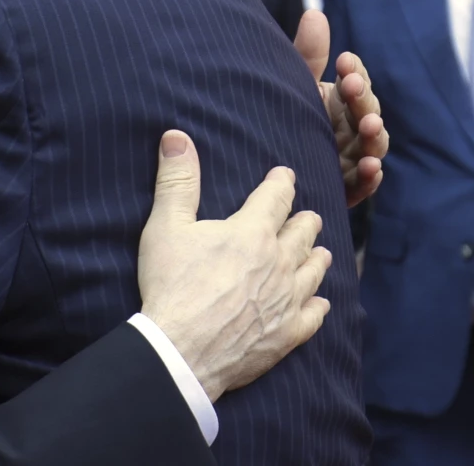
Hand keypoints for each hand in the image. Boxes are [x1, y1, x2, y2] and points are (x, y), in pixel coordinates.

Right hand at [139, 130, 331, 401]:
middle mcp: (278, 263)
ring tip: (320, 251)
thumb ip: (176, 180)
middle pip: (301, 234)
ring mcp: (287, 301)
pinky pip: (314, 315)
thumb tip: (176, 135)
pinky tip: (320, 302)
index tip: (286, 175)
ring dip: (316, 257)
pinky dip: (318, 304)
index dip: (281, 183)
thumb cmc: (171, 285)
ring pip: (313, 271)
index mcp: (251, 232)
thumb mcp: (165, 226)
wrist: (182, 350)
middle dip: (304, 220)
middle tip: (308, 215)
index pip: (275, 198)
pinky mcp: (288, 334)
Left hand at [293, 10, 386, 205]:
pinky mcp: (341, 189)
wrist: (251, 159)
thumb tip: (314, 13)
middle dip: (362, 100)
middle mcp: (348, 130)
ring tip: (369, 125)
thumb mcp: (292, 84)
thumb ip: (307, 55)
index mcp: (339, 103)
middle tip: (351, 87)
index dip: (356, 74)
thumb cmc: (277, 115)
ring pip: (371, 147)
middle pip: (367, 114)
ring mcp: (347, 160)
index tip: (345, 60)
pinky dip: (370, 178)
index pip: (357, 86)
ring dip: (374, 136)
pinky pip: (361, 185)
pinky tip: (372, 167)